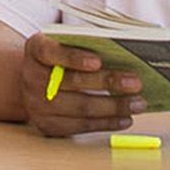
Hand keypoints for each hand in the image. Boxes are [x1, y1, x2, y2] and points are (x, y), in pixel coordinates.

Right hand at [18, 33, 145, 137]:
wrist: (32, 83)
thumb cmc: (59, 58)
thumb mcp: (64, 44)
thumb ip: (86, 45)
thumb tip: (127, 53)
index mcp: (35, 49)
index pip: (50, 52)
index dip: (73, 57)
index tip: (98, 61)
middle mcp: (31, 77)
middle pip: (71, 82)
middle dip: (107, 82)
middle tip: (136, 83)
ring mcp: (36, 104)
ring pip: (80, 108)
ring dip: (114, 107)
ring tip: (138, 103)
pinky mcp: (47, 125)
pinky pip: (81, 126)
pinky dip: (106, 123)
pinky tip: (125, 118)